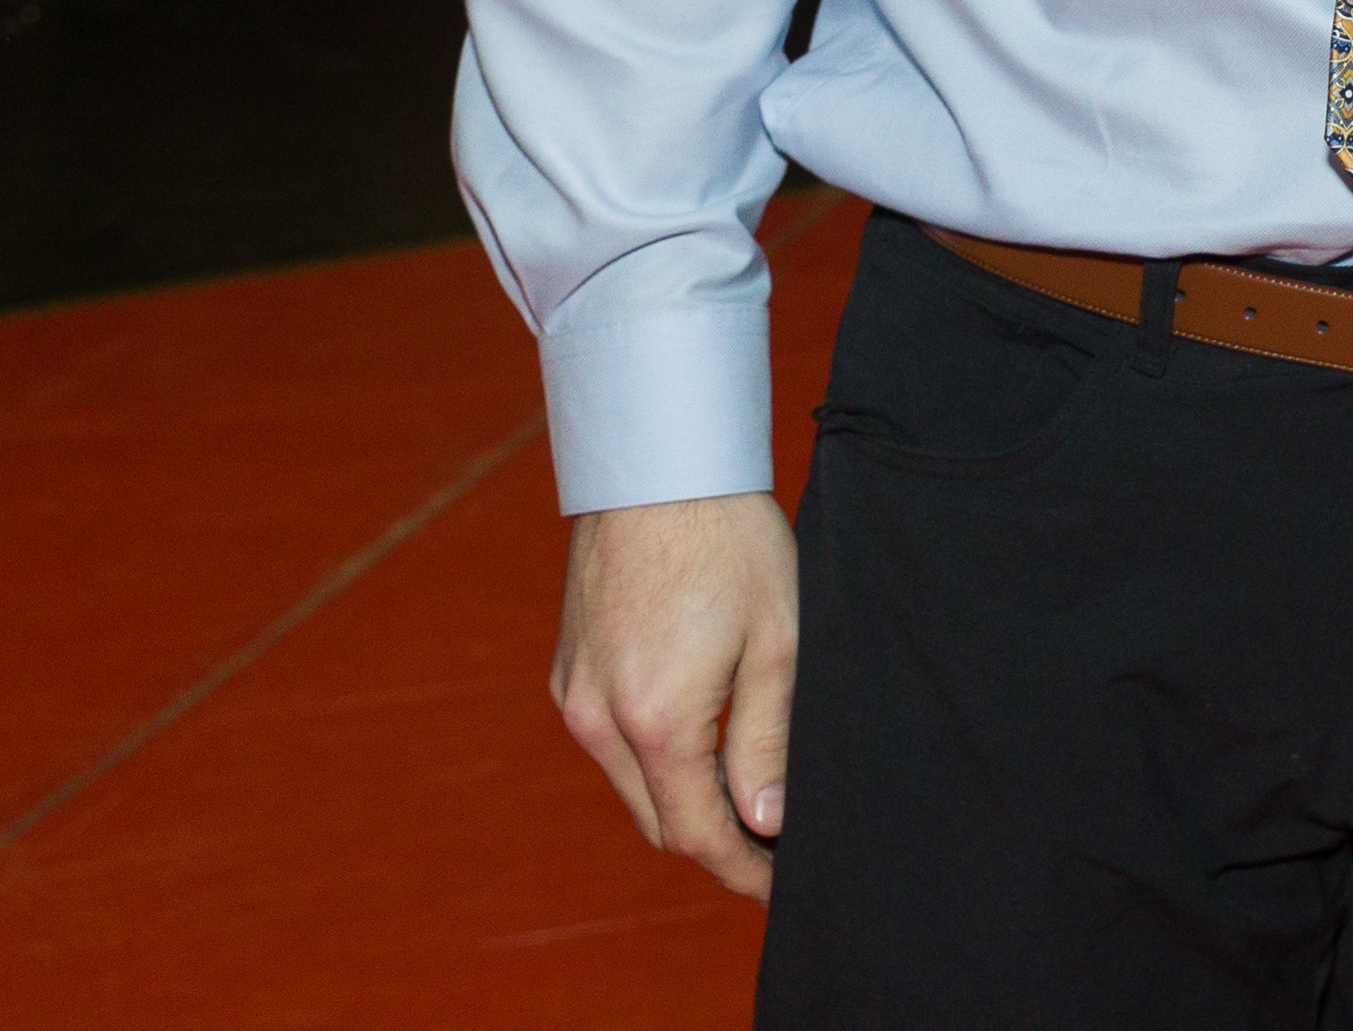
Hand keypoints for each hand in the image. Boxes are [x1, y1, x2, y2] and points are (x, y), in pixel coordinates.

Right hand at [552, 490, 801, 901]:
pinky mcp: (567, 673)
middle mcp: (598, 720)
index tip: (784, 883)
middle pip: (660, 820)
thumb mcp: (777, 641)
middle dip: (718, 844)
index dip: (745, 869)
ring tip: (748, 800)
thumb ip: (768, 740)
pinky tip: (701, 745)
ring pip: (633, 786)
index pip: (699, 834)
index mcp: (656, 721)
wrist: (657, 469)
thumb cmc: (730, 544)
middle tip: (777, 849)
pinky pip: (610, 744)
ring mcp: (574, 697)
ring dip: (684, 802)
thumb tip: (766, 822)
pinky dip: (654, 761)